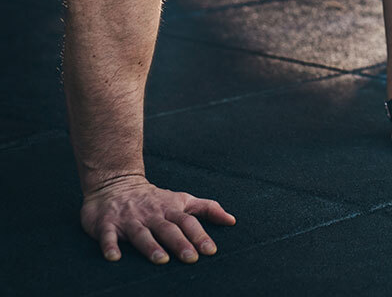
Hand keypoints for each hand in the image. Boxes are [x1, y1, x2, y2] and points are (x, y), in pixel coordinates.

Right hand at [80, 175, 234, 263]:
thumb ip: (207, 209)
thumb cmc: (156, 199)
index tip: (211, 251)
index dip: (200, 235)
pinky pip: (107, 236)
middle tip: (191, 258)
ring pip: (141, 234)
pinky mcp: (107, 224)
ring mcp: (129, 220)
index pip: (188, 222)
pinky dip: (110, 246)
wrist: (116, 184)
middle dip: (180, 243)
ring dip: (151, 247)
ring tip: (161, 260)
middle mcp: (152, 215)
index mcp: (170, 210)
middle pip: (168, 229)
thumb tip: (232, 220)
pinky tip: (114, 258)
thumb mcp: (183, 200)